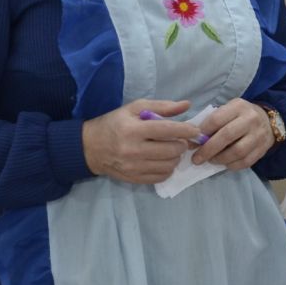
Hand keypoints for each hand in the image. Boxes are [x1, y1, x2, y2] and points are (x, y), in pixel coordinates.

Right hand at [83, 100, 201, 182]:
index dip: (186, 130)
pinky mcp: (134, 178)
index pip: (167, 130)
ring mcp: (133, 167)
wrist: (90, 147)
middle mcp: (133, 150)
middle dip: (181, 144)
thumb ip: (161, 107)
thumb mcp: (134, 108)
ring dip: (176, 157)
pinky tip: (163, 160)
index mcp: (133, 129)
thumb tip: (186, 105)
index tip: (195, 130)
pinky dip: (168, 168)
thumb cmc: (115, 123)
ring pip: (169, 165)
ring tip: (171, 149)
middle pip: (171, 150)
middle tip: (180, 139)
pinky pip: (161, 176)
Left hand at [190, 98, 274, 170]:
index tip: (193, 142)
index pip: (216, 119)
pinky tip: (224, 163)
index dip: (202, 132)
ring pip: (237, 152)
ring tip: (211, 160)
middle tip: (196, 159)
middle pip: (226, 136)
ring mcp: (258, 135)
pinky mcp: (263, 149)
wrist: (269, 122)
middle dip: (208, 150)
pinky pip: (245, 162)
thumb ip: (212, 122)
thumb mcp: (228, 110)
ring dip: (220, 159)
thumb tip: (193, 140)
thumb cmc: (241, 116)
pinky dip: (232, 165)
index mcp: (238, 106)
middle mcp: (250, 119)